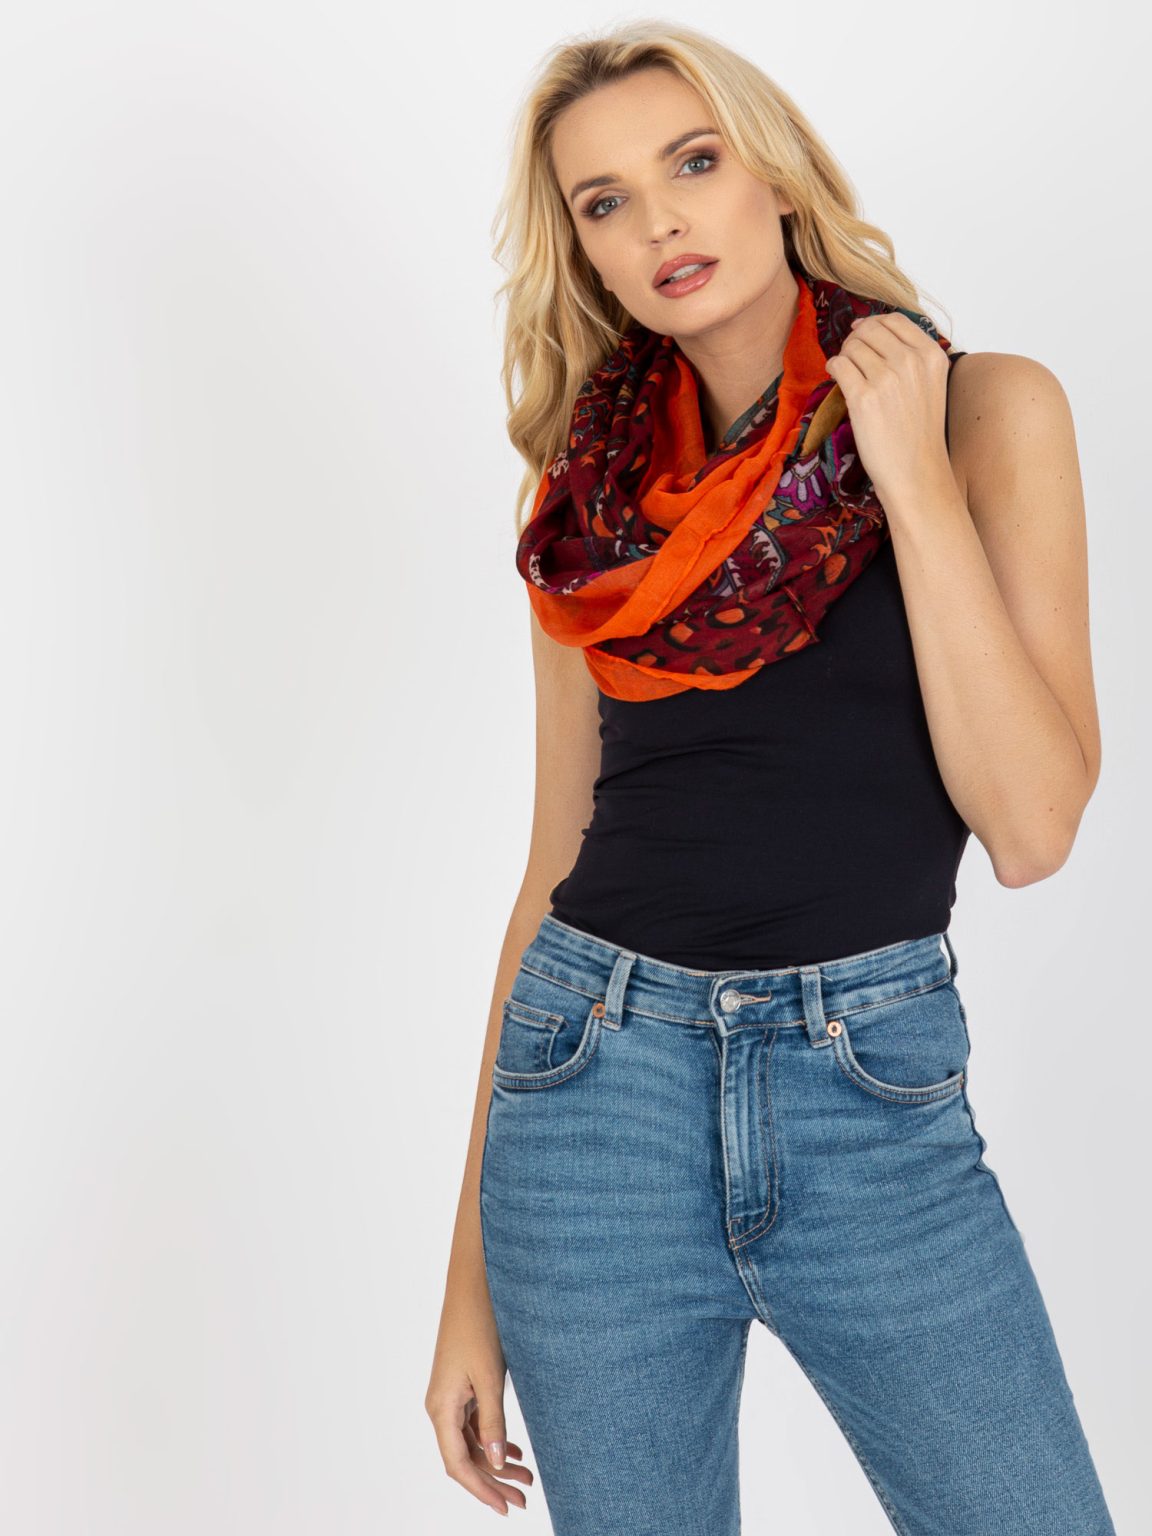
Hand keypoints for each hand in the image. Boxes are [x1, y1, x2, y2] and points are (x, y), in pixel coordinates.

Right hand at [425, 1292, 535, 1515]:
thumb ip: (493, 1421)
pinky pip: (474, 1423)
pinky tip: (513, 1451)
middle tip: (523, 1499)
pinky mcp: (461, 1385)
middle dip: (492, 1481)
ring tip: (526, 1477)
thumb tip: (495, 1462)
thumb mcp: (490, 1376)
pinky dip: (493, 1438)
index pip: (457, 1464)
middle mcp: (441, 1406)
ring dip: (496, 1461)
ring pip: (472, 1441)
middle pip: (464, 1457)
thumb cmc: (479, 1325)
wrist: (473, 1285)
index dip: (481, 1490)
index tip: (505, 1508)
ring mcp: (451, 1395)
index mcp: (441, 1407)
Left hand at [824, 312, 952, 509]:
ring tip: (847, 373)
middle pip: (870, 330)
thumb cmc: (919, 432)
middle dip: (855, 340)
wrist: (916, 472)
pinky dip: (833, 368)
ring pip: (852, 347)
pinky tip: (837, 379)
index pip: (895, 320)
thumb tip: (872, 329)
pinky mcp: (863, 397)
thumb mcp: (930, 384)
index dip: (873, 323)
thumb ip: (911, 356)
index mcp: (931, 355)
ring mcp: (886, 378)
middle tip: (851, 357)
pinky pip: (838, 365)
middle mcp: (911, 361)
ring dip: (844, 356)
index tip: (862, 333)